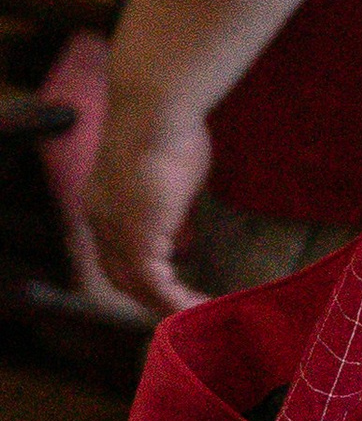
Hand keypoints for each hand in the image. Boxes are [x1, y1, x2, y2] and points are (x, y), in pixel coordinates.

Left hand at [84, 88, 209, 316]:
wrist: (155, 110)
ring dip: (167, 304)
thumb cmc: (167, 126)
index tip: (170, 280)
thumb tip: (180, 225)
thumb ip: (168, 202)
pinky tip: (201, 304)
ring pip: (136, 286)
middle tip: (182, 306)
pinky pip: (156, 286)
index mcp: (102, 202)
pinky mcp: (138, 240)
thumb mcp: (166, 169)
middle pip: (119, 276)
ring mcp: (116, 233)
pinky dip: (177, 300)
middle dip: (149, 295)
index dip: (139, 269)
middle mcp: (101, 222)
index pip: (114, 250)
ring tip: (199, 310)